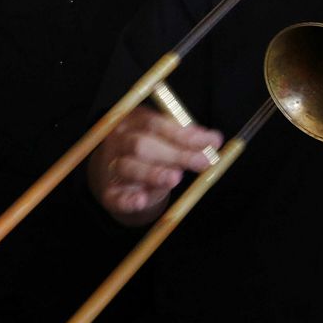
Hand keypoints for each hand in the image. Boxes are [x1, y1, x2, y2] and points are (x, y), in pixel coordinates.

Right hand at [88, 106, 222, 225]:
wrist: (122, 176)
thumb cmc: (151, 152)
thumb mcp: (166, 139)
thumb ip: (187, 138)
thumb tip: (213, 139)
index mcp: (132, 121)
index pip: (155, 124)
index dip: (183, 133)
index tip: (211, 142)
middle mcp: (118, 141)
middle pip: (142, 145)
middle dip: (174, 154)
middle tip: (202, 162)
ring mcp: (111, 166)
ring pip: (128, 167)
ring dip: (152, 173)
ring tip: (175, 178)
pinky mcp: (109, 192)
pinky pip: (116, 197)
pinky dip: (127, 199)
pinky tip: (141, 200)